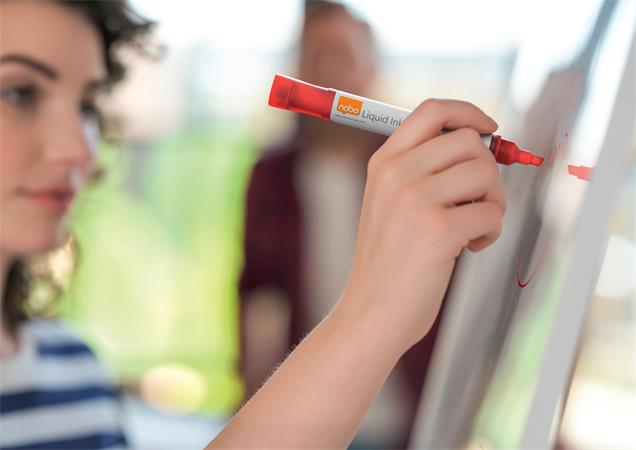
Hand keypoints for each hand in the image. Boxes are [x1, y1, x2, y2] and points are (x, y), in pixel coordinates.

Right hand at [338, 99, 505, 351]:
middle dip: (487, 171)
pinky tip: (469, 248)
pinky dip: (491, 231)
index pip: (432, 110)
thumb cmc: (388, 262)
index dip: (469, 113)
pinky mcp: (437, 230)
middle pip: (469, 142)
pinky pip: (491, 213)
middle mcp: (396, 174)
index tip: (489, 128)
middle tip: (477, 202)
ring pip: (486, 173)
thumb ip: (422, 171)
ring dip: (493, 202)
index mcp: (384, 163)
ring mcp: (414, 200)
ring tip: (472, 229)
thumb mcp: (389, 204)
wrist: (369, 313)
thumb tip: (481, 144)